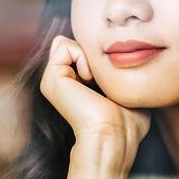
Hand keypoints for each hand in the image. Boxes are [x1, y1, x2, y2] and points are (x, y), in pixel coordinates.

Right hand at [39, 34, 151, 158]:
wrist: (114, 135)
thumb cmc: (127, 122)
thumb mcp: (126, 91)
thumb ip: (119, 74)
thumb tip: (126, 58)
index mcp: (74, 85)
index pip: (82, 49)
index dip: (100, 55)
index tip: (110, 79)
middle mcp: (60, 82)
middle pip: (73, 42)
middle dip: (92, 53)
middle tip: (101, 78)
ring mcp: (53, 81)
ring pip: (66, 42)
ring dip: (87, 56)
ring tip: (95, 80)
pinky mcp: (51, 79)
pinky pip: (64, 46)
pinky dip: (81, 56)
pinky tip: (89, 78)